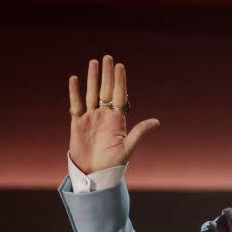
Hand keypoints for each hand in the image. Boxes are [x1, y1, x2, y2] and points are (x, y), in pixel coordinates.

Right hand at [68, 55, 159, 173]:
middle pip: (106, 90)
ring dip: (92, 79)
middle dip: (107, 74)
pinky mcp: (77, 123)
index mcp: (118, 120)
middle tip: (107, 58)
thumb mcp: (128, 147)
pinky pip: (76, 104)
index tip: (120, 66)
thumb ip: (139, 132)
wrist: (94, 174)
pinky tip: (74, 79)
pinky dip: (75, 92)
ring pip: (91, 94)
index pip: (120, 95)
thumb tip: (156, 121)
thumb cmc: (113, 164)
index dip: (120, 81)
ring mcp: (91, 118)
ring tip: (93, 63)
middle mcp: (105, 116)